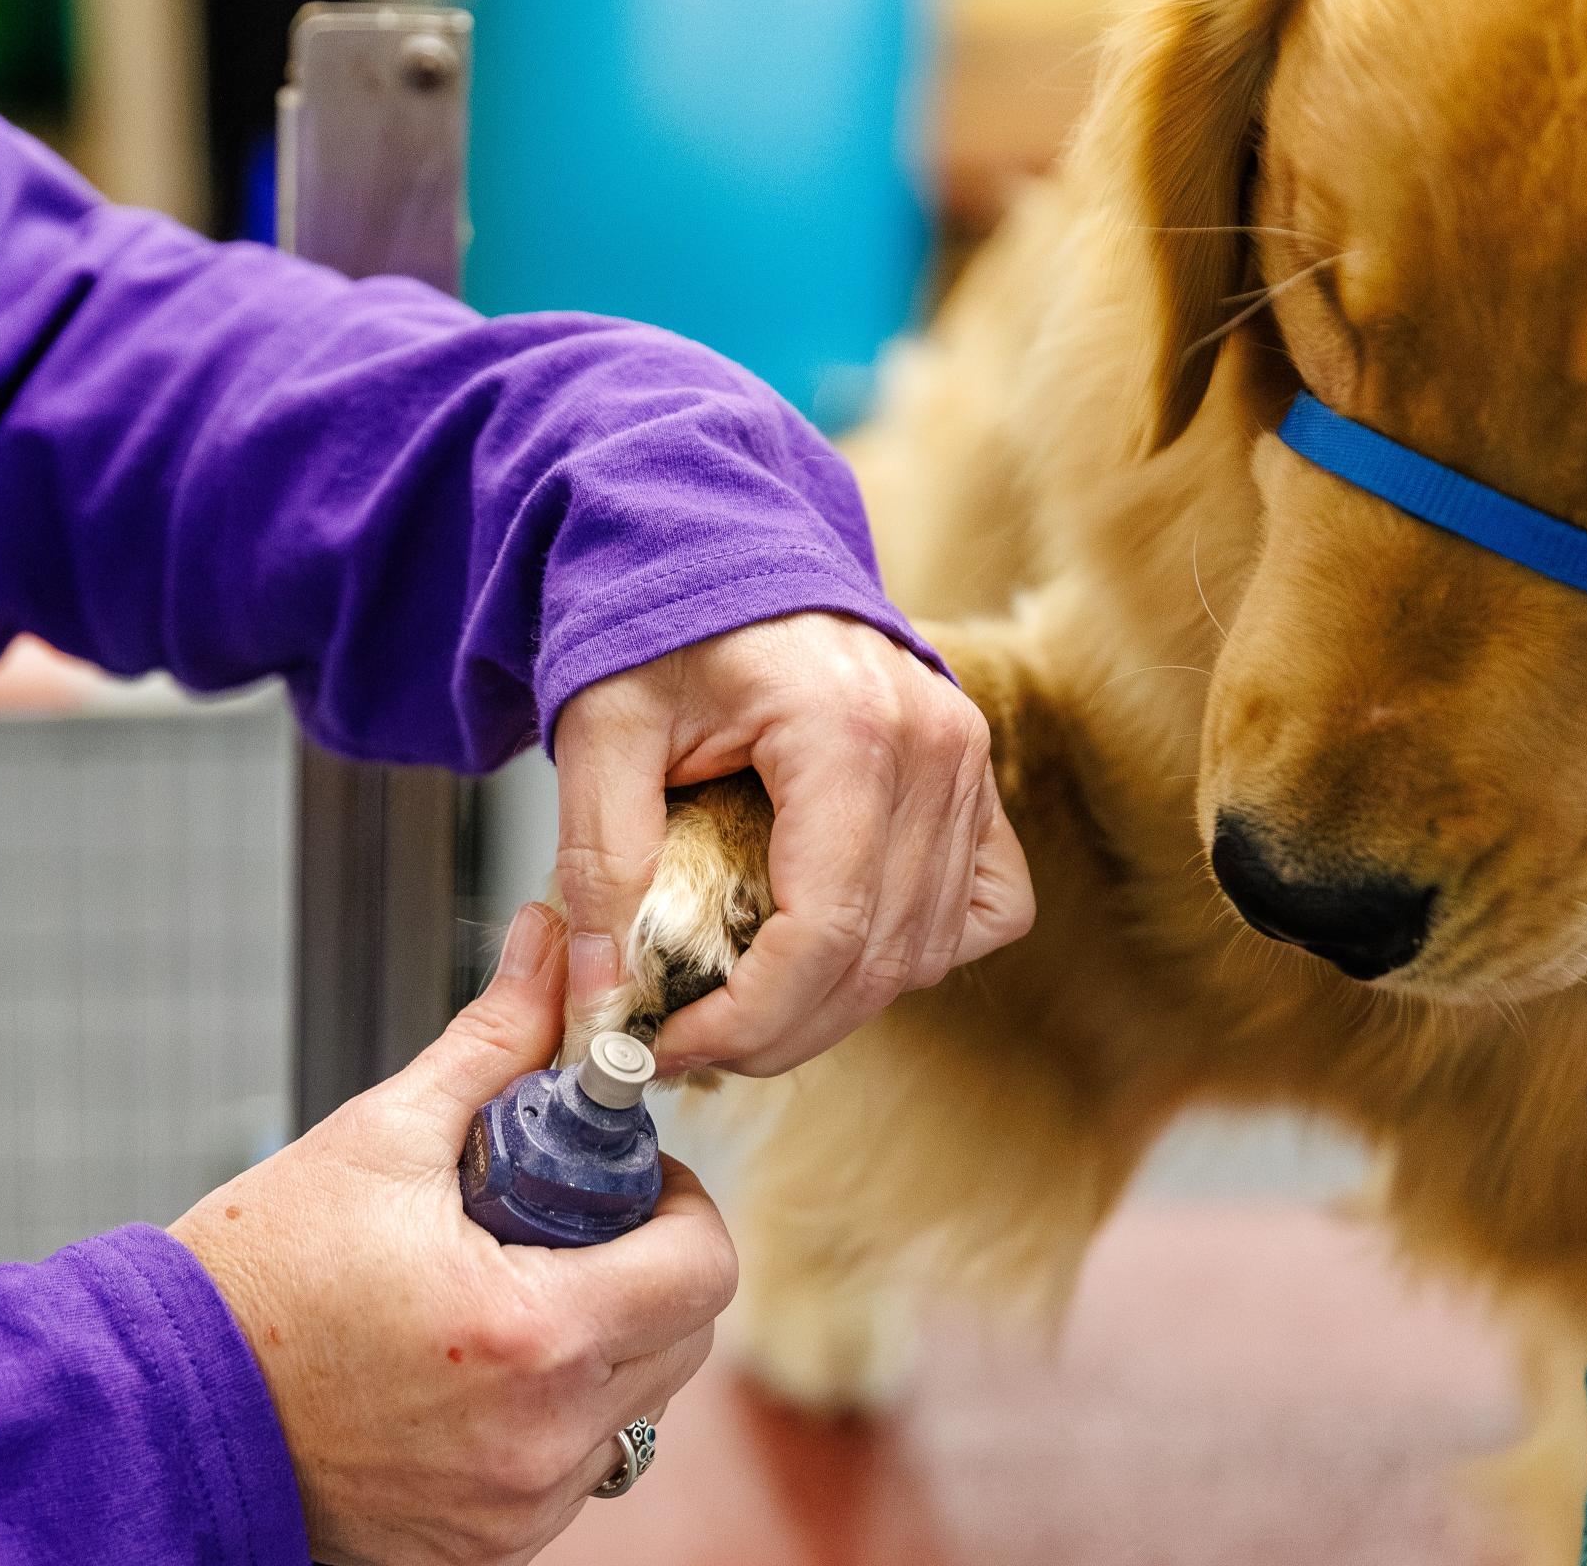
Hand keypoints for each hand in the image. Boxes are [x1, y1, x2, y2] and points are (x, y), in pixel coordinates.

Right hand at [170, 904, 734, 1565]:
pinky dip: (557, 1405)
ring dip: (605, 1334)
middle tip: (559, 1216)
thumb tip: (550, 944)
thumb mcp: (382, 1135)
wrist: (161, 1410)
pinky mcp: (489, 1549)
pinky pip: (579, 1464)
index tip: (617, 1174)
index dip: (675, 1200)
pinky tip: (476, 1356)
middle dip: (643, 1260)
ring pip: (638, 1404)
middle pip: (685, 1337)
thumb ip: (493, 1039)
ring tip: (507, 1282)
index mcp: (529, 1336)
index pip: (702, 1269)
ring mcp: (516, 1511)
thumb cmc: (259, 1277)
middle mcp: (539, 1443)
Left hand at [553, 612, 1034, 1074]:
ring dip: (836, 1003)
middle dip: (779, 1028)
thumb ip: (601, 864)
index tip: (668, 1045)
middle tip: (690, 1044)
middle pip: (879, 958)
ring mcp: (965, 761)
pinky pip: (985, 906)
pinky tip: (838, 944)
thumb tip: (605, 1001)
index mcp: (843, 727)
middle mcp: (930, 746)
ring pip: (928, 950)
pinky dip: (917, 950)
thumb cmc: (663, 618)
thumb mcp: (601, 729)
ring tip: (743, 1003)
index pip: (824, 932)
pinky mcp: (971, 776)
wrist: (721, 541)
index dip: (747, 1019)